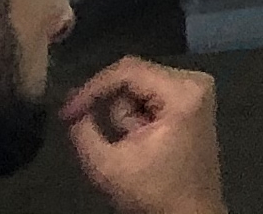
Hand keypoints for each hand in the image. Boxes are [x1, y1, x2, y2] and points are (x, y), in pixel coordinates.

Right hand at [61, 56, 228, 213]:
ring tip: (134, 147)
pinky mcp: (191, 100)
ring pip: (138, 88)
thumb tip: (74, 109)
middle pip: (133, 77)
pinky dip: (136, 118)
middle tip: (114, 142)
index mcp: (183, 91)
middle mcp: (194, 80)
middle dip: (113, 110)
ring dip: (125, 117)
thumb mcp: (108, 167)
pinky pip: (150, 97)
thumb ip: (84, 133)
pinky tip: (142, 142)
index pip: (127, 70)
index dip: (91, 88)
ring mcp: (195, 89)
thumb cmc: (155, 192)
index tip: (67, 112)